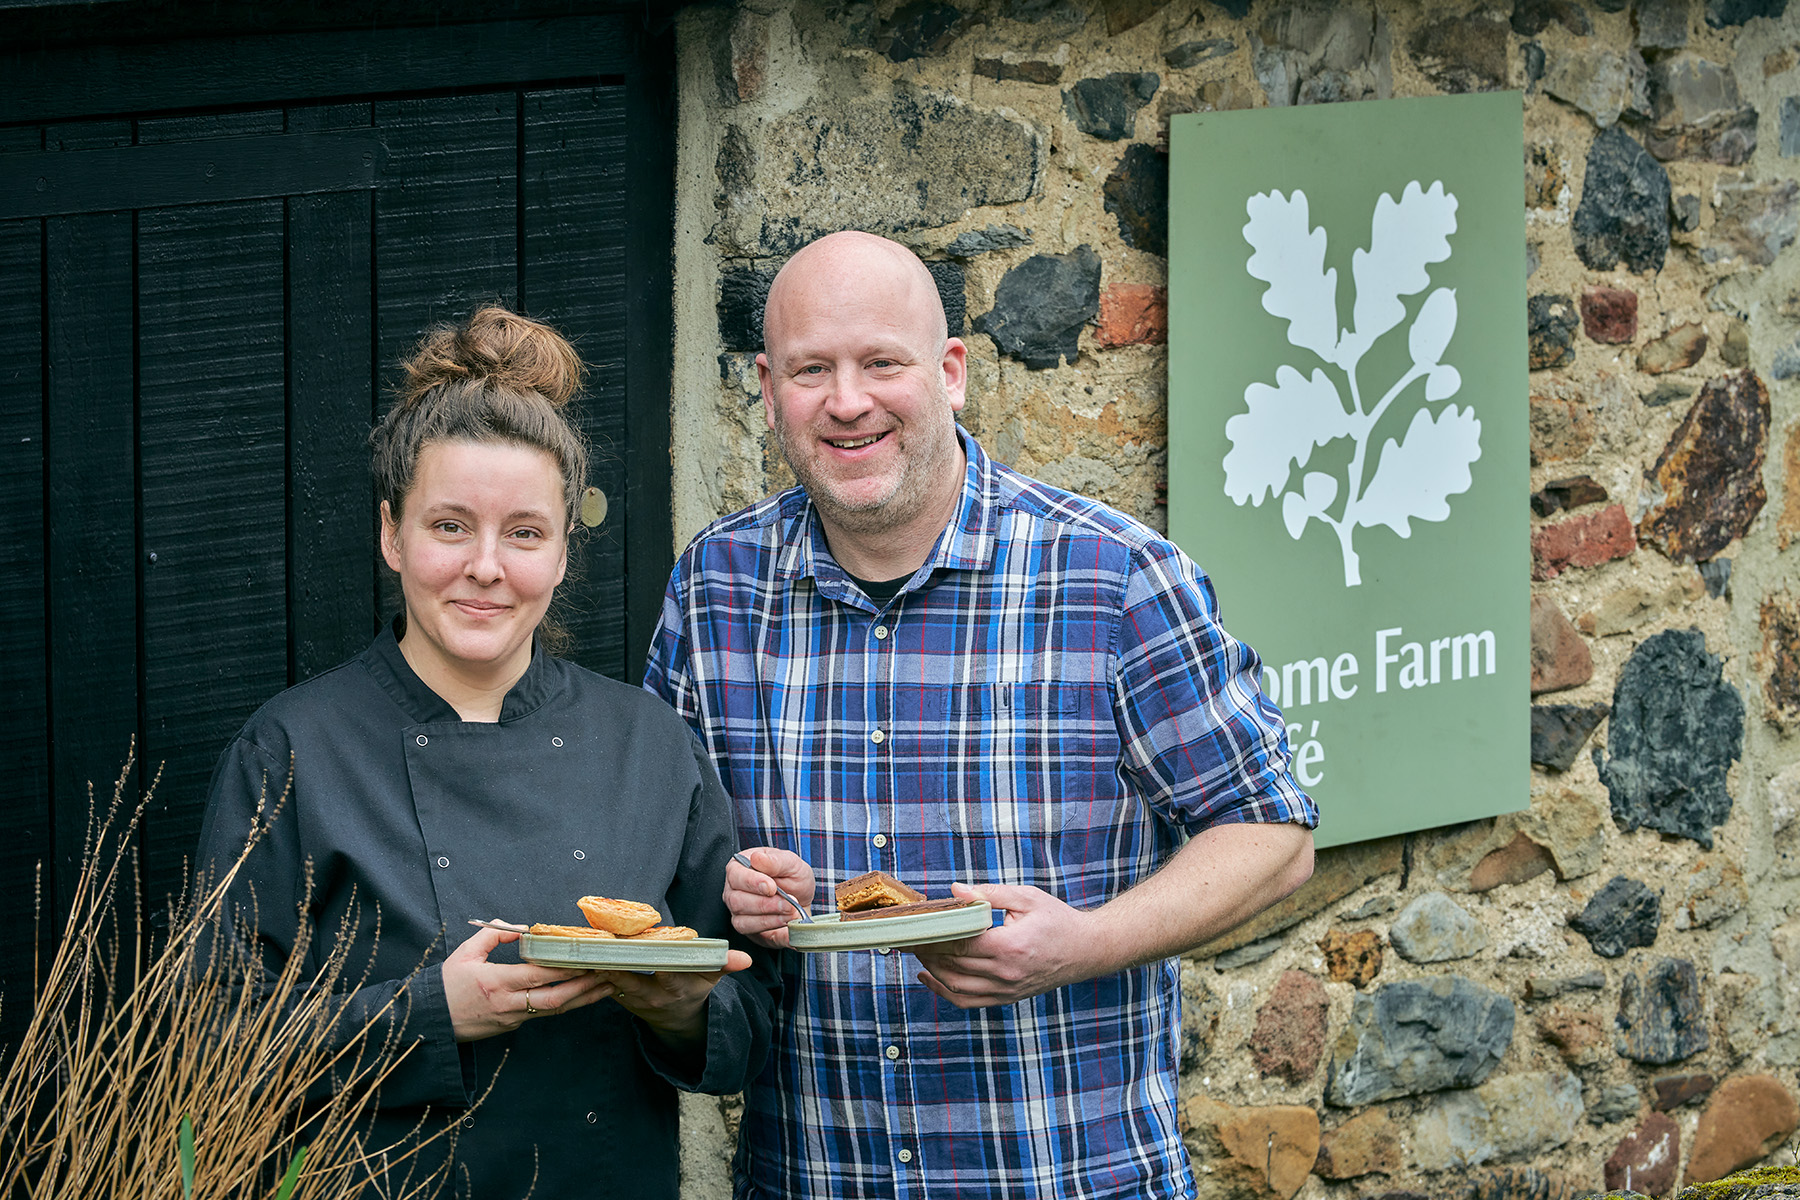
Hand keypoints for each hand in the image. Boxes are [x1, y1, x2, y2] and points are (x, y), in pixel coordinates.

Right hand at [443, 924, 615, 1041]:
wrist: (428, 1020)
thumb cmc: (446, 984)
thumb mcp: (466, 953)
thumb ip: (493, 934)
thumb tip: (521, 926)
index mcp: (496, 981)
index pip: (539, 975)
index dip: (567, 968)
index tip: (587, 958)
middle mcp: (507, 1003)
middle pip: (554, 998)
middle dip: (585, 987)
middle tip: (608, 974)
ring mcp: (511, 1018)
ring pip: (553, 1010)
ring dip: (582, 999)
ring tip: (607, 987)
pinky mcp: (511, 1027)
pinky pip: (541, 1014)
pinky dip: (563, 1005)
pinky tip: (580, 995)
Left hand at [597, 948, 754, 1048]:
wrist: (677, 1019)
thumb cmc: (695, 988)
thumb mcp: (711, 978)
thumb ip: (725, 964)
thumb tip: (747, 960)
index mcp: (675, 986)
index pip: (663, 970)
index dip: (650, 956)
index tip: (638, 940)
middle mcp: (651, 996)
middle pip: (628, 977)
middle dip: (613, 961)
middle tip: (599, 940)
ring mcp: (632, 1000)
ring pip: (611, 981)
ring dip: (598, 965)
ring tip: (585, 944)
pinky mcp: (618, 999)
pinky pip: (603, 984)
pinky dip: (594, 970)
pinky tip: (584, 953)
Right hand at [724, 846, 815, 949]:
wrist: (802, 898)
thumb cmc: (791, 876)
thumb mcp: (791, 863)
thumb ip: (775, 861)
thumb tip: (757, 858)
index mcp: (739, 868)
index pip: (735, 876)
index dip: (752, 882)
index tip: (772, 887)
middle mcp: (733, 892)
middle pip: (737, 901)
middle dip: (765, 905)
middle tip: (789, 904)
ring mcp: (738, 913)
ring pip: (742, 921)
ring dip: (770, 919)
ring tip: (791, 913)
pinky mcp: (749, 931)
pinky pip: (756, 936)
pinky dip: (774, 932)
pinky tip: (790, 927)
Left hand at [911, 883, 1100, 1008]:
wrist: (1086, 950)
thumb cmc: (1057, 920)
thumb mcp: (1026, 897)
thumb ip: (988, 894)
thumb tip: (954, 890)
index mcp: (1010, 946)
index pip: (958, 944)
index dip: (931, 936)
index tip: (912, 926)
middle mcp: (1006, 973)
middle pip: (952, 966)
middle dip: (925, 951)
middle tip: (906, 935)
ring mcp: (1006, 990)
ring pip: (955, 987)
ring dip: (931, 970)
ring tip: (916, 951)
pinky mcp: (1007, 998)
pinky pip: (968, 1001)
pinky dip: (944, 991)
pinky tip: (929, 976)